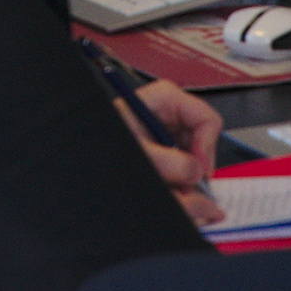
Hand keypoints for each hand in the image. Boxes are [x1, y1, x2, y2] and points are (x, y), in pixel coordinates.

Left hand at [112, 78, 225, 226]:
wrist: (83, 155)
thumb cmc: (104, 138)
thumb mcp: (139, 150)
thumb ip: (168, 162)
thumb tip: (197, 176)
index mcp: (165, 99)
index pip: (206, 118)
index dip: (207, 146)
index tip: (199, 169)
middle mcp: (170, 115)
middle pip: (204, 144)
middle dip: (197, 169)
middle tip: (186, 187)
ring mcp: (169, 134)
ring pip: (196, 162)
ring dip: (188, 182)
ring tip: (171, 190)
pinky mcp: (167, 153)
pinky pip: (185, 172)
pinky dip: (180, 185)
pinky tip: (168, 189)